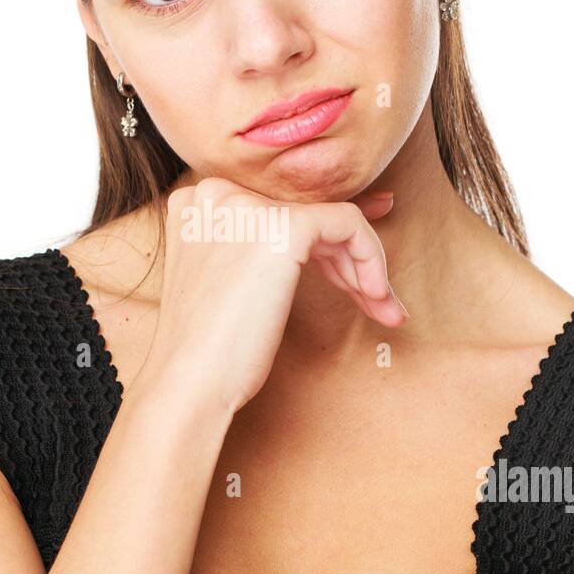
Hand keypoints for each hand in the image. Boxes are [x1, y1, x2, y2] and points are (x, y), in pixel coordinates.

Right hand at [133, 177, 403, 416]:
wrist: (191, 381)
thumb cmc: (210, 350)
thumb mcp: (233, 285)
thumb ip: (267, 251)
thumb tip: (330, 237)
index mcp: (198, 204)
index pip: (279, 207)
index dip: (327, 232)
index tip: (363, 250)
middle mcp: (219, 193)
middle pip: (305, 216)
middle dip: (348, 260)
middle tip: (375, 300)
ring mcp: (248, 206)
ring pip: (332, 220)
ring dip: (365, 267)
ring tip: (382, 309)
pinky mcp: (284, 226)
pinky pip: (348, 225)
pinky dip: (370, 258)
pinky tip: (374, 296)